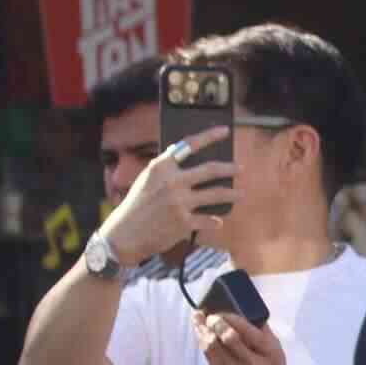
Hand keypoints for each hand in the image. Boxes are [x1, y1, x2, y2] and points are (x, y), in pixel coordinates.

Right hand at [101, 127, 233, 265]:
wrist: (125, 234)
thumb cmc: (137, 204)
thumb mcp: (147, 179)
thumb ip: (166, 167)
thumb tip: (183, 151)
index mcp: (161, 167)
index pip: (189, 144)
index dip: (209, 136)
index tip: (225, 130)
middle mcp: (171, 182)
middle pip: (210, 170)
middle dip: (229, 168)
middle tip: (240, 168)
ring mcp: (179, 202)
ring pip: (216, 194)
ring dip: (232, 194)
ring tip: (241, 194)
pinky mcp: (184, 223)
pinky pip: (208, 219)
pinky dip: (214, 220)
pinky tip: (218, 220)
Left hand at [193, 310, 292, 364]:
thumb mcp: (276, 355)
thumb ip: (262, 335)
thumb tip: (245, 311)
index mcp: (269, 352)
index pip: (244, 328)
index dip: (227, 316)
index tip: (218, 311)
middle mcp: (253, 363)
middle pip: (226, 336)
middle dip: (212, 322)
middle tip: (206, 316)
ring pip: (212, 347)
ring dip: (202, 332)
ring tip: (198, 322)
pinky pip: (209, 360)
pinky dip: (204, 346)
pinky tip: (202, 338)